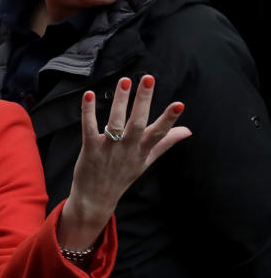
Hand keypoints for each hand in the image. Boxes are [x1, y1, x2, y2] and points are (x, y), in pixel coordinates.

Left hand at [59, 75, 190, 250]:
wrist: (96, 199)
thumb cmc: (122, 176)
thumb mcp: (146, 160)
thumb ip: (165, 143)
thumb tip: (188, 130)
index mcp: (143, 151)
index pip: (159, 133)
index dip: (169, 120)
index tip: (180, 104)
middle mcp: (128, 150)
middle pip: (138, 123)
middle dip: (144, 100)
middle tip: (148, 78)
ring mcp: (109, 150)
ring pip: (115, 122)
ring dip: (120, 101)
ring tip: (125, 81)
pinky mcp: (91, 149)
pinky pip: (89, 128)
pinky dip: (89, 112)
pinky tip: (89, 95)